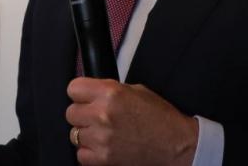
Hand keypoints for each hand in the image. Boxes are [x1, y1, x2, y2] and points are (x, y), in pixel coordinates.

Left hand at [66, 78, 197, 165]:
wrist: (176, 145)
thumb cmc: (161, 118)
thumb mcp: (137, 91)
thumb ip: (110, 90)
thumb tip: (92, 93)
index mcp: (111, 93)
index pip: (73, 88)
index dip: (80, 94)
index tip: (85, 98)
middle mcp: (103, 114)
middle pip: (70, 112)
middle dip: (82, 114)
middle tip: (97, 117)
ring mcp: (102, 138)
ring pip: (74, 134)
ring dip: (87, 134)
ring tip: (104, 133)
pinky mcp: (103, 159)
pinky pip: (81, 154)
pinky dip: (90, 152)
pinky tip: (105, 147)